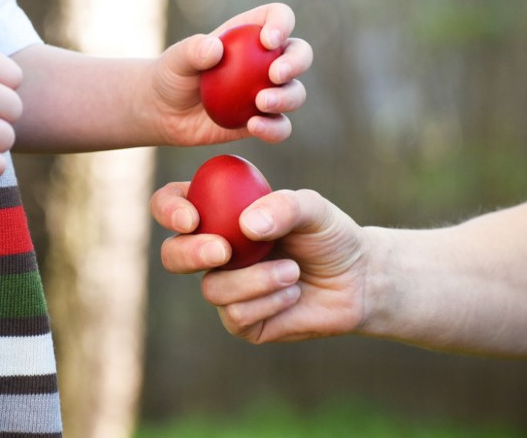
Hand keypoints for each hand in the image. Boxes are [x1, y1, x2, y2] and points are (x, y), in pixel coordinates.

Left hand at [149, 3, 311, 145]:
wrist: (165, 112)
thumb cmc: (172, 75)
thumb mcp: (175, 59)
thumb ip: (193, 50)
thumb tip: (215, 49)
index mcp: (251, 34)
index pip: (279, 18)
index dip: (282, 24)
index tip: (267, 40)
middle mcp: (267, 61)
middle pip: (300, 54)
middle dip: (296, 62)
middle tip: (274, 74)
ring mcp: (268, 92)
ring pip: (295, 93)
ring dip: (287, 97)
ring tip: (261, 103)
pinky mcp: (263, 121)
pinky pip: (280, 126)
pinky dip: (274, 128)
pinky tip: (254, 126)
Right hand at [150, 185, 367, 342]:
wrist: (357, 280)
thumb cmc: (329, 236)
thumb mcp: (314, 209)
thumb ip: (284, 207)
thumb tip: (247, 226)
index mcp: (220, 213)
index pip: (173, 205)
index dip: (169, 209)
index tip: (191, 217)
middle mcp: (216, 250)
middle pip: (173, 254)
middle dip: (190, 253)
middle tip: (223, 251)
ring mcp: (226, 287)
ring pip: (212, 288)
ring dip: (255, 280)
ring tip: (293, 272)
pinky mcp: (241, 321)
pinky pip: (236, 316)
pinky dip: (268, 301)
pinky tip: (292, 293)